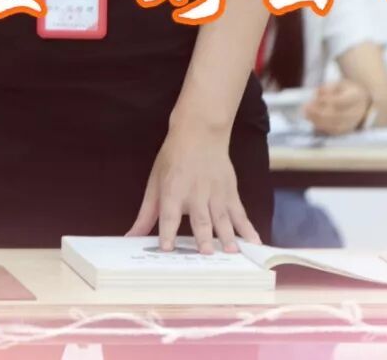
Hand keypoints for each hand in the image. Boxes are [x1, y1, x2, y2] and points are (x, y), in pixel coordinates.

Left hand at [125, 120, 259, 254]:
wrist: (200, 132)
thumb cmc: (173, 159)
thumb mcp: (155, 182)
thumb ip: (145, 214)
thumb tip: (131, 238)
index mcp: (173, 190)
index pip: (169, 214)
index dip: (167, 231)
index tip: (167, 248)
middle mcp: (195, 193)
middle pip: (199, 218)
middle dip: (203, 236)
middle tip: (206, 254)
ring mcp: (216, 193)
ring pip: (222, 217)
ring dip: (227, 236)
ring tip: (232, 252)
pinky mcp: (230, 192)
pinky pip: (240, 213)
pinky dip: (248, 229)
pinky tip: (255, 243)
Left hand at [302, 80, 370, 134]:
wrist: (360, 101)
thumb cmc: (345, 90)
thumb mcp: (338, 84)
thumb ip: (328, 88)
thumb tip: (317, 94)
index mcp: (356, 96)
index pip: (341, 101)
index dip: (327, 101)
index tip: (314, 98)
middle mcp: (357, 111)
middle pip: (338, 115)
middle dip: (319, 113)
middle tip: (305, 108)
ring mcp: (354, 122)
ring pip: (336, 126)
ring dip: (319, 122)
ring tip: (306, 115)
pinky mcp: (348, 130)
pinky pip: (335, 132)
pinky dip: (323, 128)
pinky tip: (312, 121)